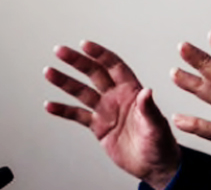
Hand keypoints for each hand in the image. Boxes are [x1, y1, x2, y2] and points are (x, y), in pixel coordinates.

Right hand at [44, 41, 180, 189]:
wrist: (153, 166)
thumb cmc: (161, 143)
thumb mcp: (156, 125)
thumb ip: (148, 108)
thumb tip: (147, 91)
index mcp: (132, 91)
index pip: (114, 66)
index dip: (100, 54)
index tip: (85, 45)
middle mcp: (117, 97)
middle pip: (94, 74)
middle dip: (78, 62)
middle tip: (61, 51)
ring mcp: (106, 111)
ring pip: (82, 92)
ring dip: (65, 82)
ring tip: (49, 72)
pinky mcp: (98, 127)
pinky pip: (78, 116)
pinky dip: (63, 111)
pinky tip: (50, 105)